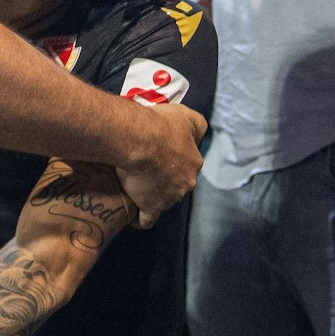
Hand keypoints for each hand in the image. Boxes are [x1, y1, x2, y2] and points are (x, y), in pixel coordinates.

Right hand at [116, 101, 206, 228]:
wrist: (139, 140)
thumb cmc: (162, 125)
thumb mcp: (187, 116)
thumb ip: (197, 127)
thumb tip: (198, 137)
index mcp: (194, 163)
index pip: (187, 164)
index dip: (174, 158)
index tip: (160, 153)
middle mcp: (185, 184)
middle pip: (176, 183)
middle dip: (166, 178)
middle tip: (147, 167)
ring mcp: (169, 198)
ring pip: (163, 199)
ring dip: (153, 194)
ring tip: (136, 185)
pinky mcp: (151, 208)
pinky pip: (148, 219)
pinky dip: (142, 218)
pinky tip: (136, 214)